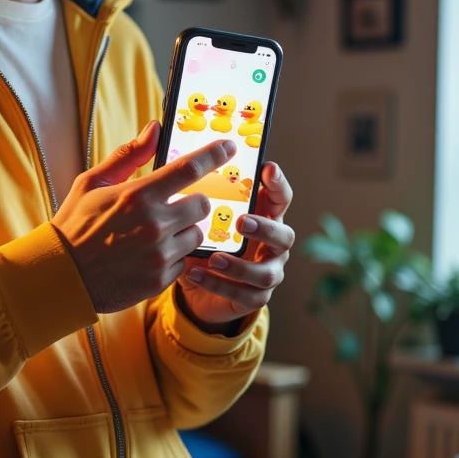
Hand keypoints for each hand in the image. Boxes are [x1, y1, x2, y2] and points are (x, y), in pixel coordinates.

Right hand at [52, 121, 233, 313]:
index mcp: (138, 195)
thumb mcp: (92, 182)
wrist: (61, 276)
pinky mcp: (159, 279)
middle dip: (193, 203)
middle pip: (202, 205)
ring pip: (195, 235)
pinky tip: (147, 257)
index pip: (190, 169)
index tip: (230, 147)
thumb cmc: (74, 225)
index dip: (215, 155)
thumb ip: (128, 155)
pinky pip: (184, 262)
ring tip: (154, 236)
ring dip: (183, 232)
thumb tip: (155, 128)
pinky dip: (172, 258)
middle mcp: (154, 224)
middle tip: (173, 207)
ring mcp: (159, 254)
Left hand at [174, 161, 293, 329]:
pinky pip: (243, 296)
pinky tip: (195, 275)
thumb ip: (197, 197)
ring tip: (214, 258)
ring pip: (267, 273)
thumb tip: (174, 159)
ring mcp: (267, 273)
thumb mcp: (199, 219)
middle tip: (240, 221)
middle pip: (284, 236)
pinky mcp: (253, 298)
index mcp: (263, 219)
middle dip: (265, 228)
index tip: (268, 168)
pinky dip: (218, 285)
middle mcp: (272, 246)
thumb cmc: (203, 242)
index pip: (280, 198)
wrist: (197, 286)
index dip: (278, 184)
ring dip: (240, 266)